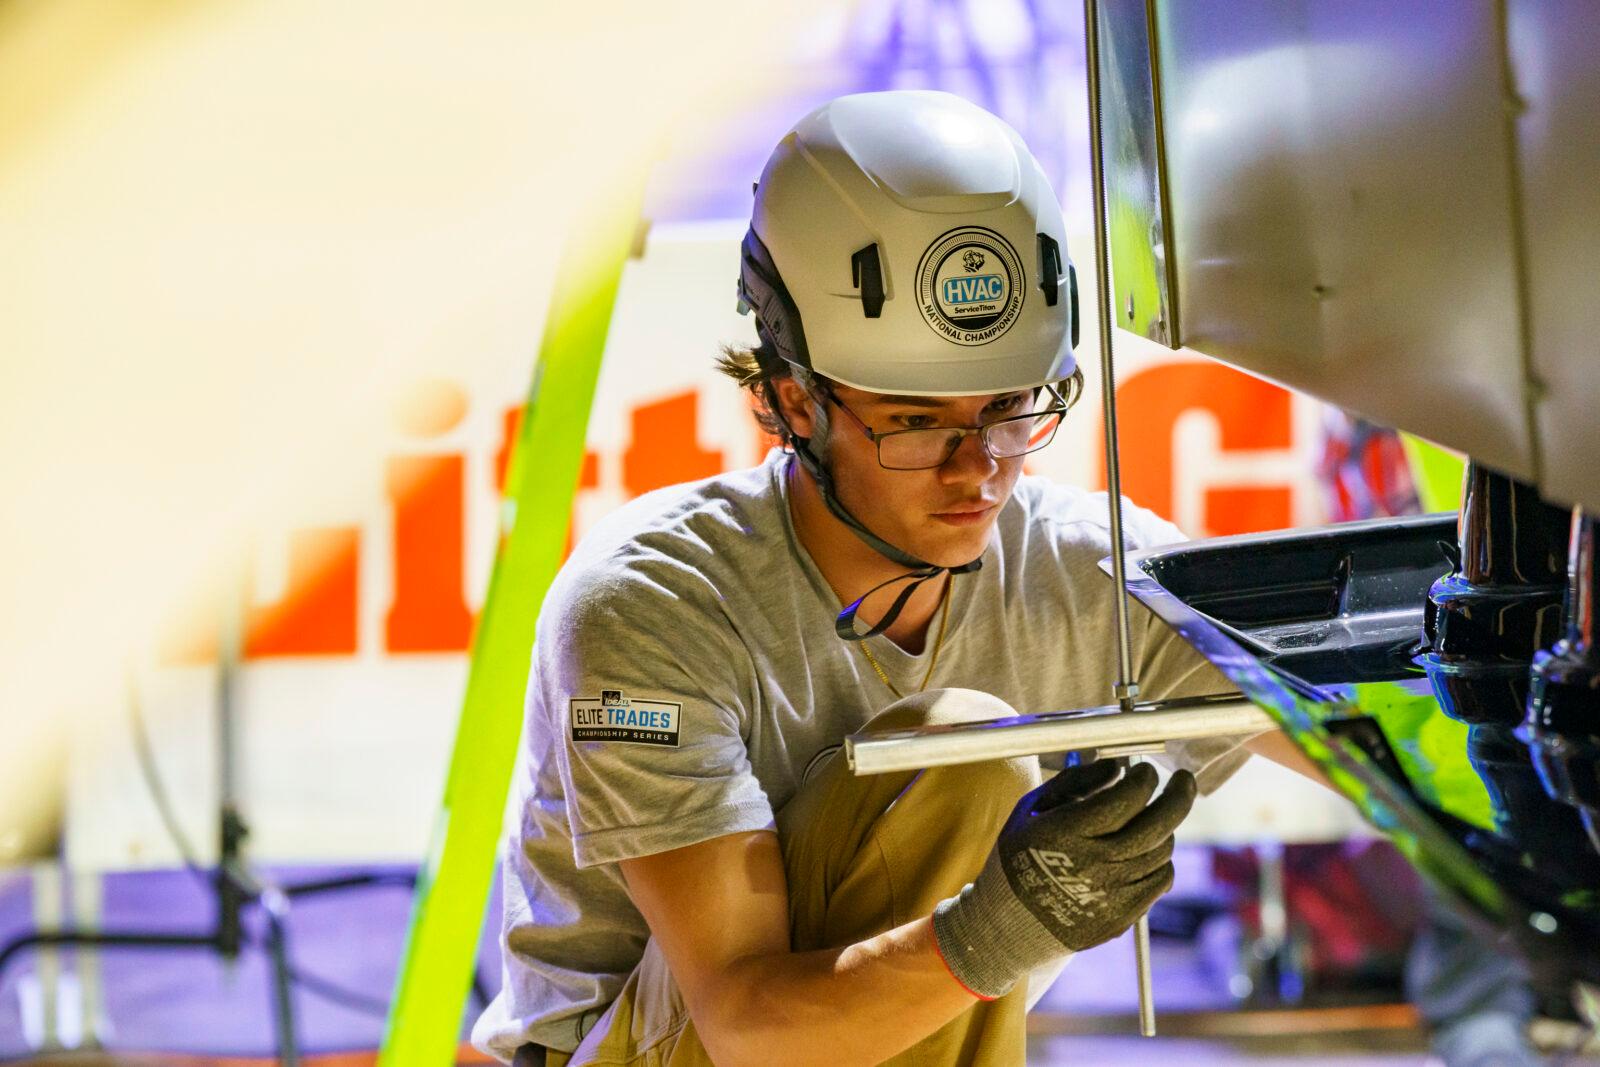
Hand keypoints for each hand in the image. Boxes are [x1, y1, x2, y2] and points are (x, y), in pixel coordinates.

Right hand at [931, 761, 1196, 998]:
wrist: (1010, 921)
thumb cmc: (1021, 854)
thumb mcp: (1032, 808)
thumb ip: (1075, 782)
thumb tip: (1116, 767)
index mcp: (1067, 832)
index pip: (1126, 798)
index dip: (1144, 779)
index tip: (1146, 769)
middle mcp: (1093, 863)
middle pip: (1157, 825)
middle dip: (1177, 796)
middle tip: (1184, 780)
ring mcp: (1112, 893)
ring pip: (1161, 850)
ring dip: (1164, 828)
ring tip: (1152, 818)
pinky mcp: (1123, 916)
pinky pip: (1161, 880)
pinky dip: (1161, 860)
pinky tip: (1148, 850)